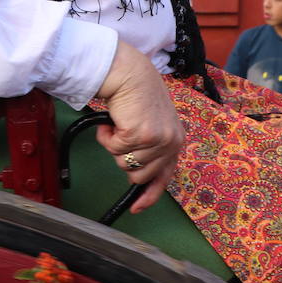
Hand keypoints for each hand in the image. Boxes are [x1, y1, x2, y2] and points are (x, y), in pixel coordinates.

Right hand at [95, 42, 185, 213]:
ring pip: (124, 164)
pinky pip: (112, 149)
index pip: (164, 177)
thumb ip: (151, 148)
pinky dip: (106, 137)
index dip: (149, 195)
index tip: (136, 209)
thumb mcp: (152, 124)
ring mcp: (156, 140)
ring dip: (114, 145)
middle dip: (124, 158)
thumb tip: (137, 178)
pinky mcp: (140, 135)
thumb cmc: (136, 95)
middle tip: (122, 136)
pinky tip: (111, 121)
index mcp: (175, 140)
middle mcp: (171, 142)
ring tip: (119, 124)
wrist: (129, 73)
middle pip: (138, 176)